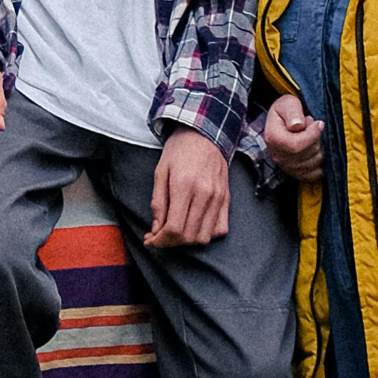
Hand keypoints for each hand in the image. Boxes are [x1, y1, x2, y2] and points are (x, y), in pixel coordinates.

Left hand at [144, 127, 232, 249]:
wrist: (204, 134)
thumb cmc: (179, 151)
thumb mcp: (160, 172)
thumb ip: (158, 202)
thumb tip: (156, 228)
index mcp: (184, 186)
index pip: (174, 228)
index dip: (160, 240)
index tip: (151, 240)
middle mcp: (204, 194)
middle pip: (189, 236)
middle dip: (170, 242)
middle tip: (159, 237)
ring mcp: (218, 197)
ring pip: (204, 236)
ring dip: (187, 241)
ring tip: (176, 232)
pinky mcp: (226, 199)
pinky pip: (220, 229)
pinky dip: (206, 235)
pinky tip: (194, 227)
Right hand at [260, 92, 323, 182]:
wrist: (282, 118)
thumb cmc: (286, 109)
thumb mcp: (288, 103)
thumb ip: (292, 112)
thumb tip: (297, 125)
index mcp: (273, 138)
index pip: (297, 145)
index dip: (312, 135)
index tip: (318, 123)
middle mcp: (276, 155)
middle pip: (306, 155)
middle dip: (316, 141)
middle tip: (313, 128)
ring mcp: (284, 165)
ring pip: (311, 165)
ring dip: (318, 150)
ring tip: (312, 138)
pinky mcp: (293, 171)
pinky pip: (310, 175)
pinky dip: (317, 166)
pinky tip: (316, 152)